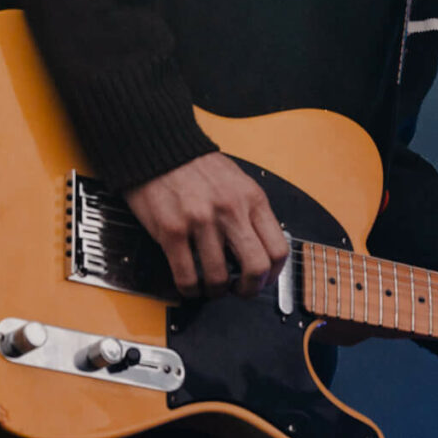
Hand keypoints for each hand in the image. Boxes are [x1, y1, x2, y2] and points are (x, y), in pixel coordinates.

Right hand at [124, 152, 289, 298]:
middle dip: (250, 289)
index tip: (263, 279)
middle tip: (239, 290)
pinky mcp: (172, 231)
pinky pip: (186, 276)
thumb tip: (259, 250)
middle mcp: (230, 211)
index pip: (278, 249)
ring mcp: (201, 222)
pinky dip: (189, 289)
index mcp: (251, 199)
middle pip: (256, 268)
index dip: (273, 274)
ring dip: (215, 290)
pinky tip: (189, 285)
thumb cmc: (197, 167)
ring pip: (219, 278)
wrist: (159, 147)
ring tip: (209, 286)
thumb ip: (250, 213)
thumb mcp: (238, 183)